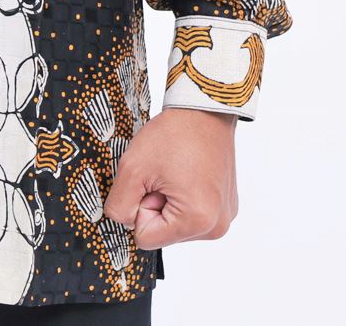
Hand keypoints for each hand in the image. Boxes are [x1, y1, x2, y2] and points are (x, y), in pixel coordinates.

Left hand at [103, 107, 237, 249]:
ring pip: (175, 222)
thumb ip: (119, 205)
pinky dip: (182, 194)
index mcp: (198, 221)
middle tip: (163, 173)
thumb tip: (123, 223)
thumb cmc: (173, 134)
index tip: (152, 180)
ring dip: (167, 199)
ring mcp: (224, 216)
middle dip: (154, 204)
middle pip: (162, 232)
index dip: (139, 206)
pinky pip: (191, 212)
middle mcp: (217, 226)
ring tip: (175, 170)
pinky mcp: (226, 205)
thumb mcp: (133, 168)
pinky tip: (187, 170)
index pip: (145, 238)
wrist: (203, 109)